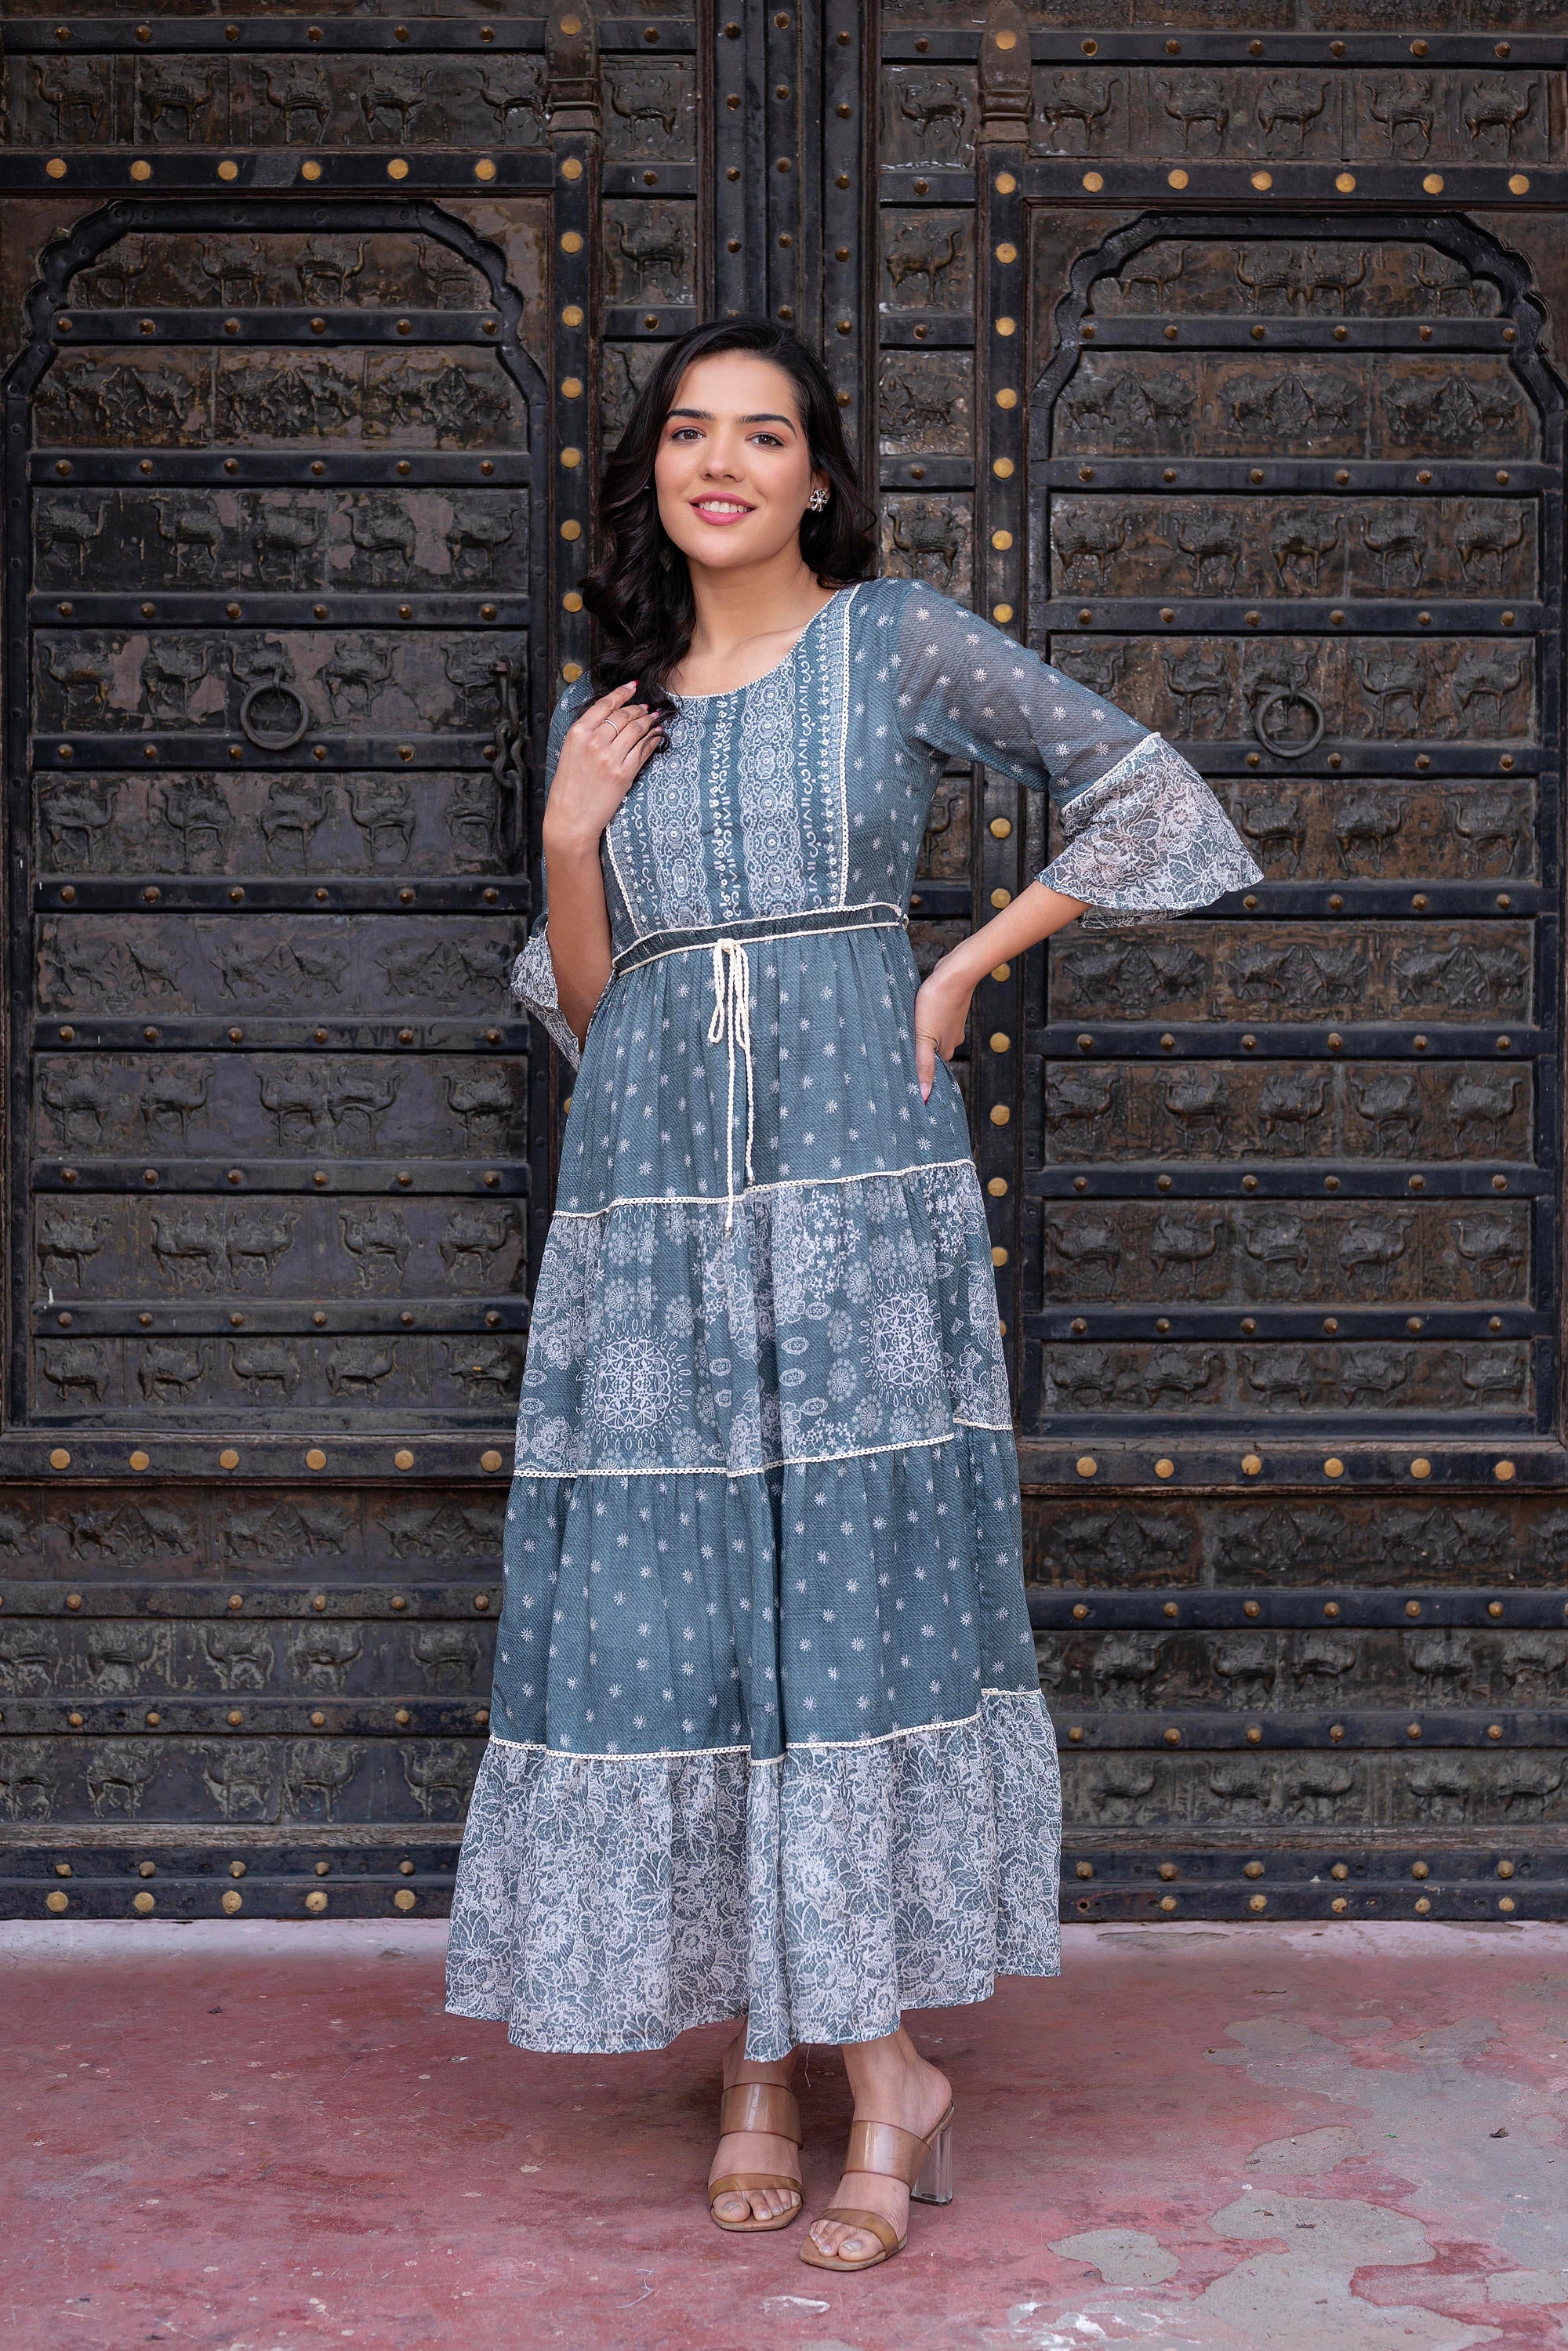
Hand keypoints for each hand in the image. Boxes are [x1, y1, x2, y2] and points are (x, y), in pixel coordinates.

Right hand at [542, 680, 663, 853]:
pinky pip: (644, 749)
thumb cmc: (569, 788)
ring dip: (648, 721)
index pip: (604, 704)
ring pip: (637, 729)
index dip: (621, 693)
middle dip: (638, 709)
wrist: (571, 818)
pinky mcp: (624, 773)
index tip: (631, 687)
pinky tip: (657, 736)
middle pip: (623, 715)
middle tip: (645, 708)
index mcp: (578, 733)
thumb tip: (610, 718)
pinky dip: (653, 740)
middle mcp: (594, 742)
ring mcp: (610, 757)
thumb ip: (587, 733)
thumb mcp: (569, 752)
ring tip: (653, 718)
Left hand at [913, 958, 976, 1102]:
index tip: (904, 1076)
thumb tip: (925, 1096)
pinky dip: (926, 1023)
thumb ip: (923, 1065)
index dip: (919, 1073)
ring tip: (904, 1036)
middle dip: (918, 1055)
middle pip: (932, 1054)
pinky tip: (917, 1017)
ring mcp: (952, 1023)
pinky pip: (935, 1021)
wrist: (955, 973)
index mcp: (947, 1050)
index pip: (932, 1070)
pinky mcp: (949, 1008)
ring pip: (933, 1037)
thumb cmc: (937, 1003)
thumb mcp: (924, 1038)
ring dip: (921, 1038)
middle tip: (898, 1055)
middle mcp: (952, 1039)